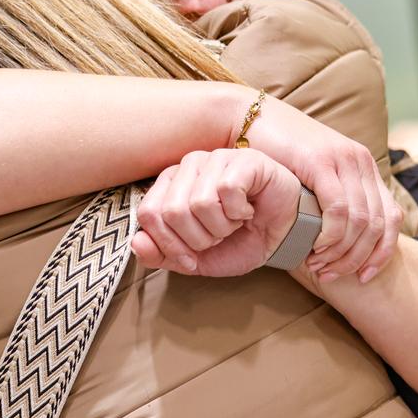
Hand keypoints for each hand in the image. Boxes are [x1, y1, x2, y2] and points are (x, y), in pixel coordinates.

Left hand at [132, 149, 301, 276]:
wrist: (281, 238)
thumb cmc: (239, 241)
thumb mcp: (195, 258)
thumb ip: (162, 254)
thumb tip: (137, 242)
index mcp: (170, 185)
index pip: (149, 214)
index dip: (170, 245)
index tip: (191, 258)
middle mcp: (188, 166)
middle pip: (173, 212)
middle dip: (199, 239)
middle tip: (218, 237)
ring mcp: (216, 158)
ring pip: (200, 203)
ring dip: (221, 227)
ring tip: (234, 222)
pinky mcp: (244, 160)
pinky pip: (227, 190)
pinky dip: (239, 212)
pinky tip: (247, 210)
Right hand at [235, 95, 400, 282]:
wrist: (249, 118)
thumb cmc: (276, 154)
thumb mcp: (314, 176)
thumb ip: (331, 199)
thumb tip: (342, 240)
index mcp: (364, 166)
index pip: (391, 218)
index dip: (381, 253)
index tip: (362, 276)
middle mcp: (360, 162)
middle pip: (377, 225)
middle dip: (356, 259)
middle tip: (330, 274)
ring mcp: (343, 160)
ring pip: (360, 222)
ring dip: (341, 253)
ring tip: (318, 266)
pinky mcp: (322, 162)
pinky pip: (339, 210)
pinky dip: (331, 236)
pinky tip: (316, 248)